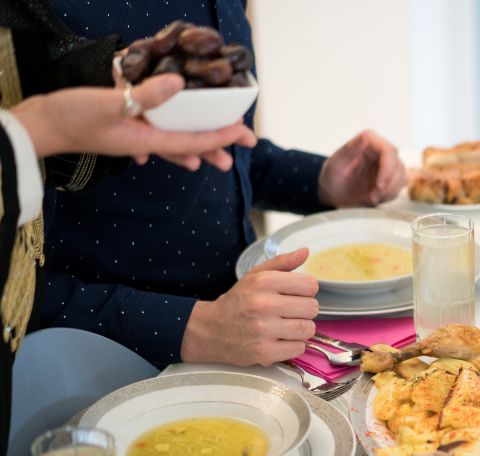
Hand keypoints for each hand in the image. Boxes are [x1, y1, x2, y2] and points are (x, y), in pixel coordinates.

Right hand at [9, 74, 256, 169]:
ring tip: (221, 152)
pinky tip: (173, 146)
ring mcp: (133, 137)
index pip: (193, 140)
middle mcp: (144, 142)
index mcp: (147, 140)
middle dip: (219, 144)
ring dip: (199, 143)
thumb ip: (145, 96)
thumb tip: (180, 84)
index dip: (221, 136)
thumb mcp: (109, 102)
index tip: (244, 133)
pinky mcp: (122, 128)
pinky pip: (154, 133)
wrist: (38, 127)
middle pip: (190, 143)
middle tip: (248, 141)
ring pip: (175, 140)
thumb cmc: (70, 117)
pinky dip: (168, 135)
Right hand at [180, 248, 318, 365]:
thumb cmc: (238, 302)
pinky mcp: (264, 352)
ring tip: (285, 327)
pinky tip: (279, 340)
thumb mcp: (255, 276)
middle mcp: (263, 304)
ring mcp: (263, 330)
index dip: (306, 291)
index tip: (296, 295)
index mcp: (263, 282)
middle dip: (304, 311)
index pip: (310, 285)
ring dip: (300, 329)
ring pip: (308, 329)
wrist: (210, 330)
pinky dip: (293, 346)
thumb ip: (282, 263)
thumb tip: (305, 251)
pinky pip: (299, 348)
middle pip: (312, 308)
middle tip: (289, 312)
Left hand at [318, 129, 405, 206]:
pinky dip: (389, 195)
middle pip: (398, 165)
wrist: (333, 193)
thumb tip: (366, 136)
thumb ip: (351, 148)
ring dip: (389, 191)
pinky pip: (399, 186)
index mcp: (369, 142)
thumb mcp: (336, 163)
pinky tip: (375, 197)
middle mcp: (381, 151)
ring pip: (402, 176)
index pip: (388, 151)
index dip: (388, 169)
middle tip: (374, 196)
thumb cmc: (332, 177)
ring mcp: (387, 165)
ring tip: (372, 198)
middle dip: (389, 184)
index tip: (379, 185)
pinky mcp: (390, 178)